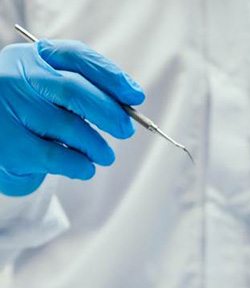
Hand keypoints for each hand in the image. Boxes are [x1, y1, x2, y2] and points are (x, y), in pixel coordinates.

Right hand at [0, 40, 144, 195]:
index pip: (76, 57)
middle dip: (110, 113)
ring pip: (70, 127)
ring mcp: (8, 110)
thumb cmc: (33, 111)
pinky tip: (85, 167)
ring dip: (97, 146)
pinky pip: (58, 157)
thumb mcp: (50, 88)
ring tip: (105, 155)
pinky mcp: (10, 145)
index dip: (111, 76)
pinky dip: (81, 165)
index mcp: (31, 57)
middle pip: (75, 91)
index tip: (135, 96)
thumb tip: (130, 101)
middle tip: (126, 130)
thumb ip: (85, 87)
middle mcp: (15, 78)